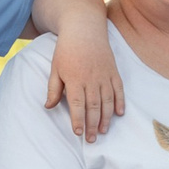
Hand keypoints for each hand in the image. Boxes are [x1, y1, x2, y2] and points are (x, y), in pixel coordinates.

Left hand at [46, 20, 124, 141]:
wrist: (84, 29)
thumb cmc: (66, 50)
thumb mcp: (55, 68)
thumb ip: (53, 89)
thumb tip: (48, 107)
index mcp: (75, 79)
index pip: (78, 104)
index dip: (78, 120)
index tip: (78, 132)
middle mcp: (91, 79)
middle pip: (94, 107)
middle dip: (92, 125)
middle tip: (91, 139)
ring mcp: (104, 76)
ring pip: (107, 101)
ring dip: (106, 118)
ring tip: (103, 131)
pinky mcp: (113, 72)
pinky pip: (119, 90)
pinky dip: (120, 102)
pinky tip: (119, 114)